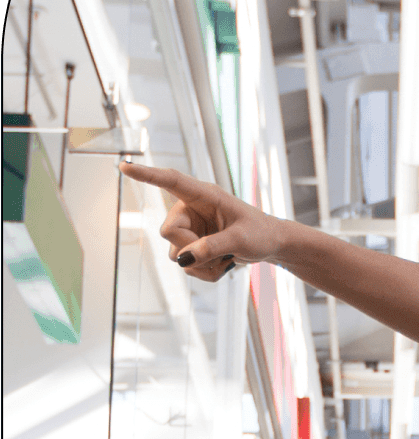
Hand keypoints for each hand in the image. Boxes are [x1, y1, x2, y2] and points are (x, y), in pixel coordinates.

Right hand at [120, 162, 288, 281]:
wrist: (272, 246)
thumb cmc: (261, 233)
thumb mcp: (241, 239)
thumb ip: (212, 247)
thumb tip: (184, 259)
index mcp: (204, 196)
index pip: (171, 181)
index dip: (147, 175)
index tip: (124, 167)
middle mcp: (191, 210)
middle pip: (168, 232)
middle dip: (190, 248)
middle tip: (219, 251)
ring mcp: (191, 230)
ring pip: (176, 253)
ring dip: (202, 264)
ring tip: (227, 257)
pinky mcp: (194, 247)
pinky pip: (187, 266)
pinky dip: (206, 271)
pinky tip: (225, 264)